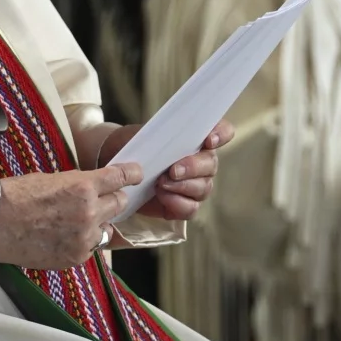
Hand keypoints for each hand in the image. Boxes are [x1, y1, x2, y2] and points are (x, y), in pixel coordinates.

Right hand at [0, 163, 141, 269]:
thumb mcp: (53, 178)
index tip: (137, 174)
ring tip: (74, 220)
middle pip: (120, 203)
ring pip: (107, 228)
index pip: (120, 178)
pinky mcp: (75, 257)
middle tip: (99, 198)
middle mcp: (88, 212)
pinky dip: (83, 241)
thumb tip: (95, 187)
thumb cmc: (16, 196)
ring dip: (98, 222)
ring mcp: (83, 238)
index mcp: (82, 186)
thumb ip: (80, 184)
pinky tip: (64, 235)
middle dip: (112, 199)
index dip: (131, 174)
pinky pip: (91, 247)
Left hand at [92, 120, 234, 221]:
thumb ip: (158, 135)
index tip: (208, 141)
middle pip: (211, 165)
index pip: (222, 132)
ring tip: (160, 184)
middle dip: (193, 168)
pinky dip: (178, 203)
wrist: (119, 168)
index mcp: (196, 138)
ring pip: (203, 188)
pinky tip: (162, 197)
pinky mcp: (183, 205)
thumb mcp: (141, 134)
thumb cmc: (133, 147)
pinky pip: (191, 208)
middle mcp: (201, 162)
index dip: (221, 135)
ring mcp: (195, 185)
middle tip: (172, 171)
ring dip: (182, 187)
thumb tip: (166, 138)